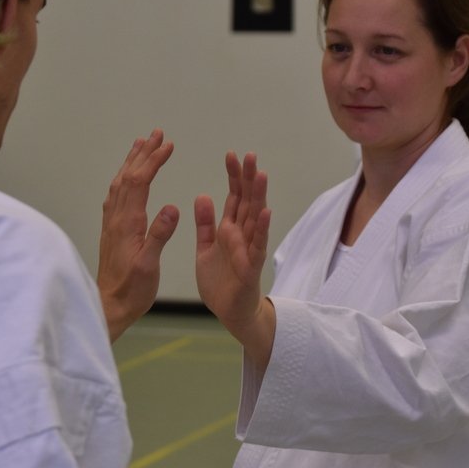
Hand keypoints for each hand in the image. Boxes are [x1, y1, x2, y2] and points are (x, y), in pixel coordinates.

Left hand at [98, 130, 178, 341]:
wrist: (109, 306)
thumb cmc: (132, 289)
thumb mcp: (149, 265)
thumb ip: (159, 235)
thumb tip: (171, 207)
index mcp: (127, 223)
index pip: (140, 182)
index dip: (153, 161)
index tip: (168, 145)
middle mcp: (116, 218)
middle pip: (128, 176)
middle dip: (144, 153)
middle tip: (157, 133)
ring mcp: (112, 223)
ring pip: (120, 183)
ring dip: (132, 161)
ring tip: (142, 144)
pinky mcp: (111, 230)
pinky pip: (116, 195)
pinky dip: (125, 178)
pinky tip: (128, 178)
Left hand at [195, 152, 274, 368]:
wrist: (229, 313)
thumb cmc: (220, 282)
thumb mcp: (206, 248)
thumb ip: (206, 224)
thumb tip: (203, 195)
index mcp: (229, 229)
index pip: (233, 197)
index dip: (233, 176)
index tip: (231, 155)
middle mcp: (242, 235)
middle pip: (246, 201)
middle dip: (248, 178)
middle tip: (250, 154)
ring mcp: (249, 249)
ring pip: (255, 218)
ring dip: (259, 197)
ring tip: (261, 175)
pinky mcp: (250, 267)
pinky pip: (256, 246)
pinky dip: (261, 229)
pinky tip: (266, 212)